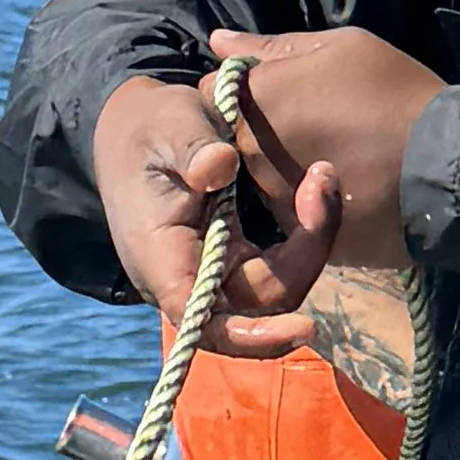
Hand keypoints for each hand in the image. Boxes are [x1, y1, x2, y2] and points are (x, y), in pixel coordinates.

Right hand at [92, 73, 342, 355]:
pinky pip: (276, 268)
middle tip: (322, 184)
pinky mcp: (232, 257)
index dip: (250, 335)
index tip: (305, 327)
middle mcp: (186, 278)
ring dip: (309, 245)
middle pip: (255, 307)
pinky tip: (315, 190)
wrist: (136, 131)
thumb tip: (220, 167)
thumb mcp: (166, 123)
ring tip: (322, 178)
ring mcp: (212, 272)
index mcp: (159, 257)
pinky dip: (304, 237)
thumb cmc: (149, 127)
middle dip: (303, 258)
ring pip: (273, 290)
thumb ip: (191, 146)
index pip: (201, 317)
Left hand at [205, 27, 444, 268]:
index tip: (280, 93)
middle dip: (264, 131)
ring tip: (340, 153)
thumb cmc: (396, 95)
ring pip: (263, 179)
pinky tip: (349, 186)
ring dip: (286, 168)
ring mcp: (275, 199)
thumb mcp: (342, 49)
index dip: (245, 92)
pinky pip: (293, 213)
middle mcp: (252, 154)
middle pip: (236, 140)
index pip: (214, 93)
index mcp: (257, 100)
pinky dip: (310, 203)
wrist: (448, 168)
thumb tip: (217, 40)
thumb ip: (272, 47)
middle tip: (317, 124)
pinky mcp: (301, 236)